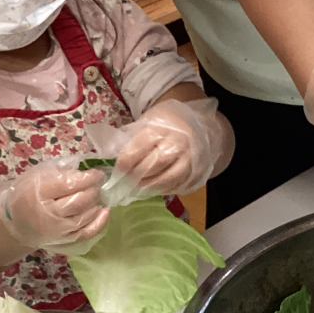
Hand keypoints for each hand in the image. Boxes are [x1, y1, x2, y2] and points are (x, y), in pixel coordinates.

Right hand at [0, 164, 108, 265]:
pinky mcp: (64, 241)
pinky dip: (99, 222)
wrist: (14, 224)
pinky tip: (105, 211)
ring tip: (97, 195)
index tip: (97, 173)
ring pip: (84, 216)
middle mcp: (49, 213)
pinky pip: (86, 233)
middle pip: (79, 201)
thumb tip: (85, 167)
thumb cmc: (26, 194)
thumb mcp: (37, 176)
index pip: (70, 184)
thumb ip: (60, 171)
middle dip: (93, 190)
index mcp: (40, 192)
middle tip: (97, 184)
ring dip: (95, 203)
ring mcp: (57, 230)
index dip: (88, 177)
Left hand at [114, 97, 231, 195]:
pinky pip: (180, 185)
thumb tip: (112, 156)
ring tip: (139, 188)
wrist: (200, 127)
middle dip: (137, 176)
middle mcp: (179, 143)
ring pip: (170, 178)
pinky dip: (165, 190)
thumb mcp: (148, 122)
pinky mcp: (198, 171)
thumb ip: (132, 138)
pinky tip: (155, 189)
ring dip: (151, 187)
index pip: (140, 147)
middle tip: (126, 182)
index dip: (126, 162)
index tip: (118, 170)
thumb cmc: (168, 125)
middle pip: (155, 164)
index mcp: (162, 128)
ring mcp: (191, 158)